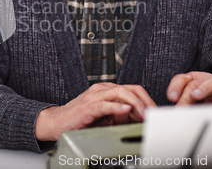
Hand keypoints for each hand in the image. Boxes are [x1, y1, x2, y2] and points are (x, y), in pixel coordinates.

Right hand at [35, 83, 155, 140]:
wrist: (57, 122)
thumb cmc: (79, 119)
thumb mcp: (104, 116)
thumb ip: (119, 114)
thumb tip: (137, 119)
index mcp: (106, 90)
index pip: (132, 89)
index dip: (146, 100)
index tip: (154, 113)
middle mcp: (101, 90)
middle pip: (130, 88)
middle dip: (145, 100)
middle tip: (153, 114)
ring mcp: (94, 97)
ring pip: (120, 93)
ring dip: (135, 104)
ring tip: (143, 114)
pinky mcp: (87, 107)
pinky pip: (104, 105)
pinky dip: (116, 107)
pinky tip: (125, 111)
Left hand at [167, 71, 211, 104]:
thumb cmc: (201, 103)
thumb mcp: (188, 103)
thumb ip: (180, 105)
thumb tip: (169, 112)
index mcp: (191, 80)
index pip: (180, 80)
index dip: (175, 87)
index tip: (171, 98)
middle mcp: (203, 81)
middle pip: (193, 85)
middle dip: (185, 96)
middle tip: (181, 107)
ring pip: (211, 84)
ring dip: (202, 89)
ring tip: (195, 96)